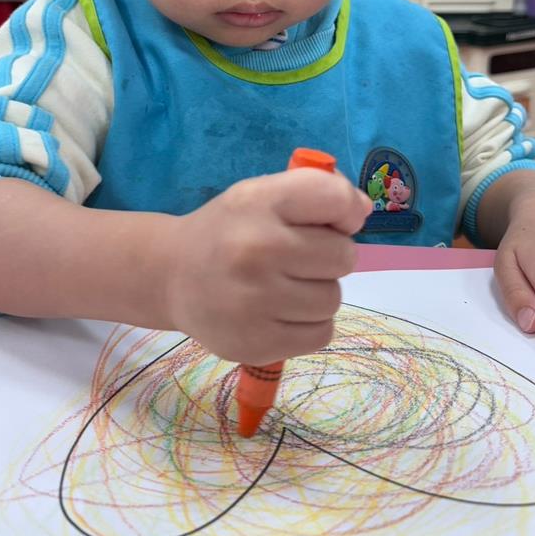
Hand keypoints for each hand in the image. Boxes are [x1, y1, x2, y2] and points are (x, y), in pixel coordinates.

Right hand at [166, 168, 370, 363]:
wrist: (171, 275)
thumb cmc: (229, 230)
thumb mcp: (261, 195)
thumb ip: (314, 192)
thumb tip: (363, 211)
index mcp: (258, 202)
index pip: (335, 198)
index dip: (346, 210)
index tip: (331, 220)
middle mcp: (255, 248)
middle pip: (343, 255)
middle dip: (329, 255)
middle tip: (297, 257)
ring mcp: (254, 300)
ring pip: (333, 298)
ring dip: (318, 292)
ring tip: (283, 285)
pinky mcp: (256, 343)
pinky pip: (321, 333)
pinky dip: (309, 324)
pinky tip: (280, 312)